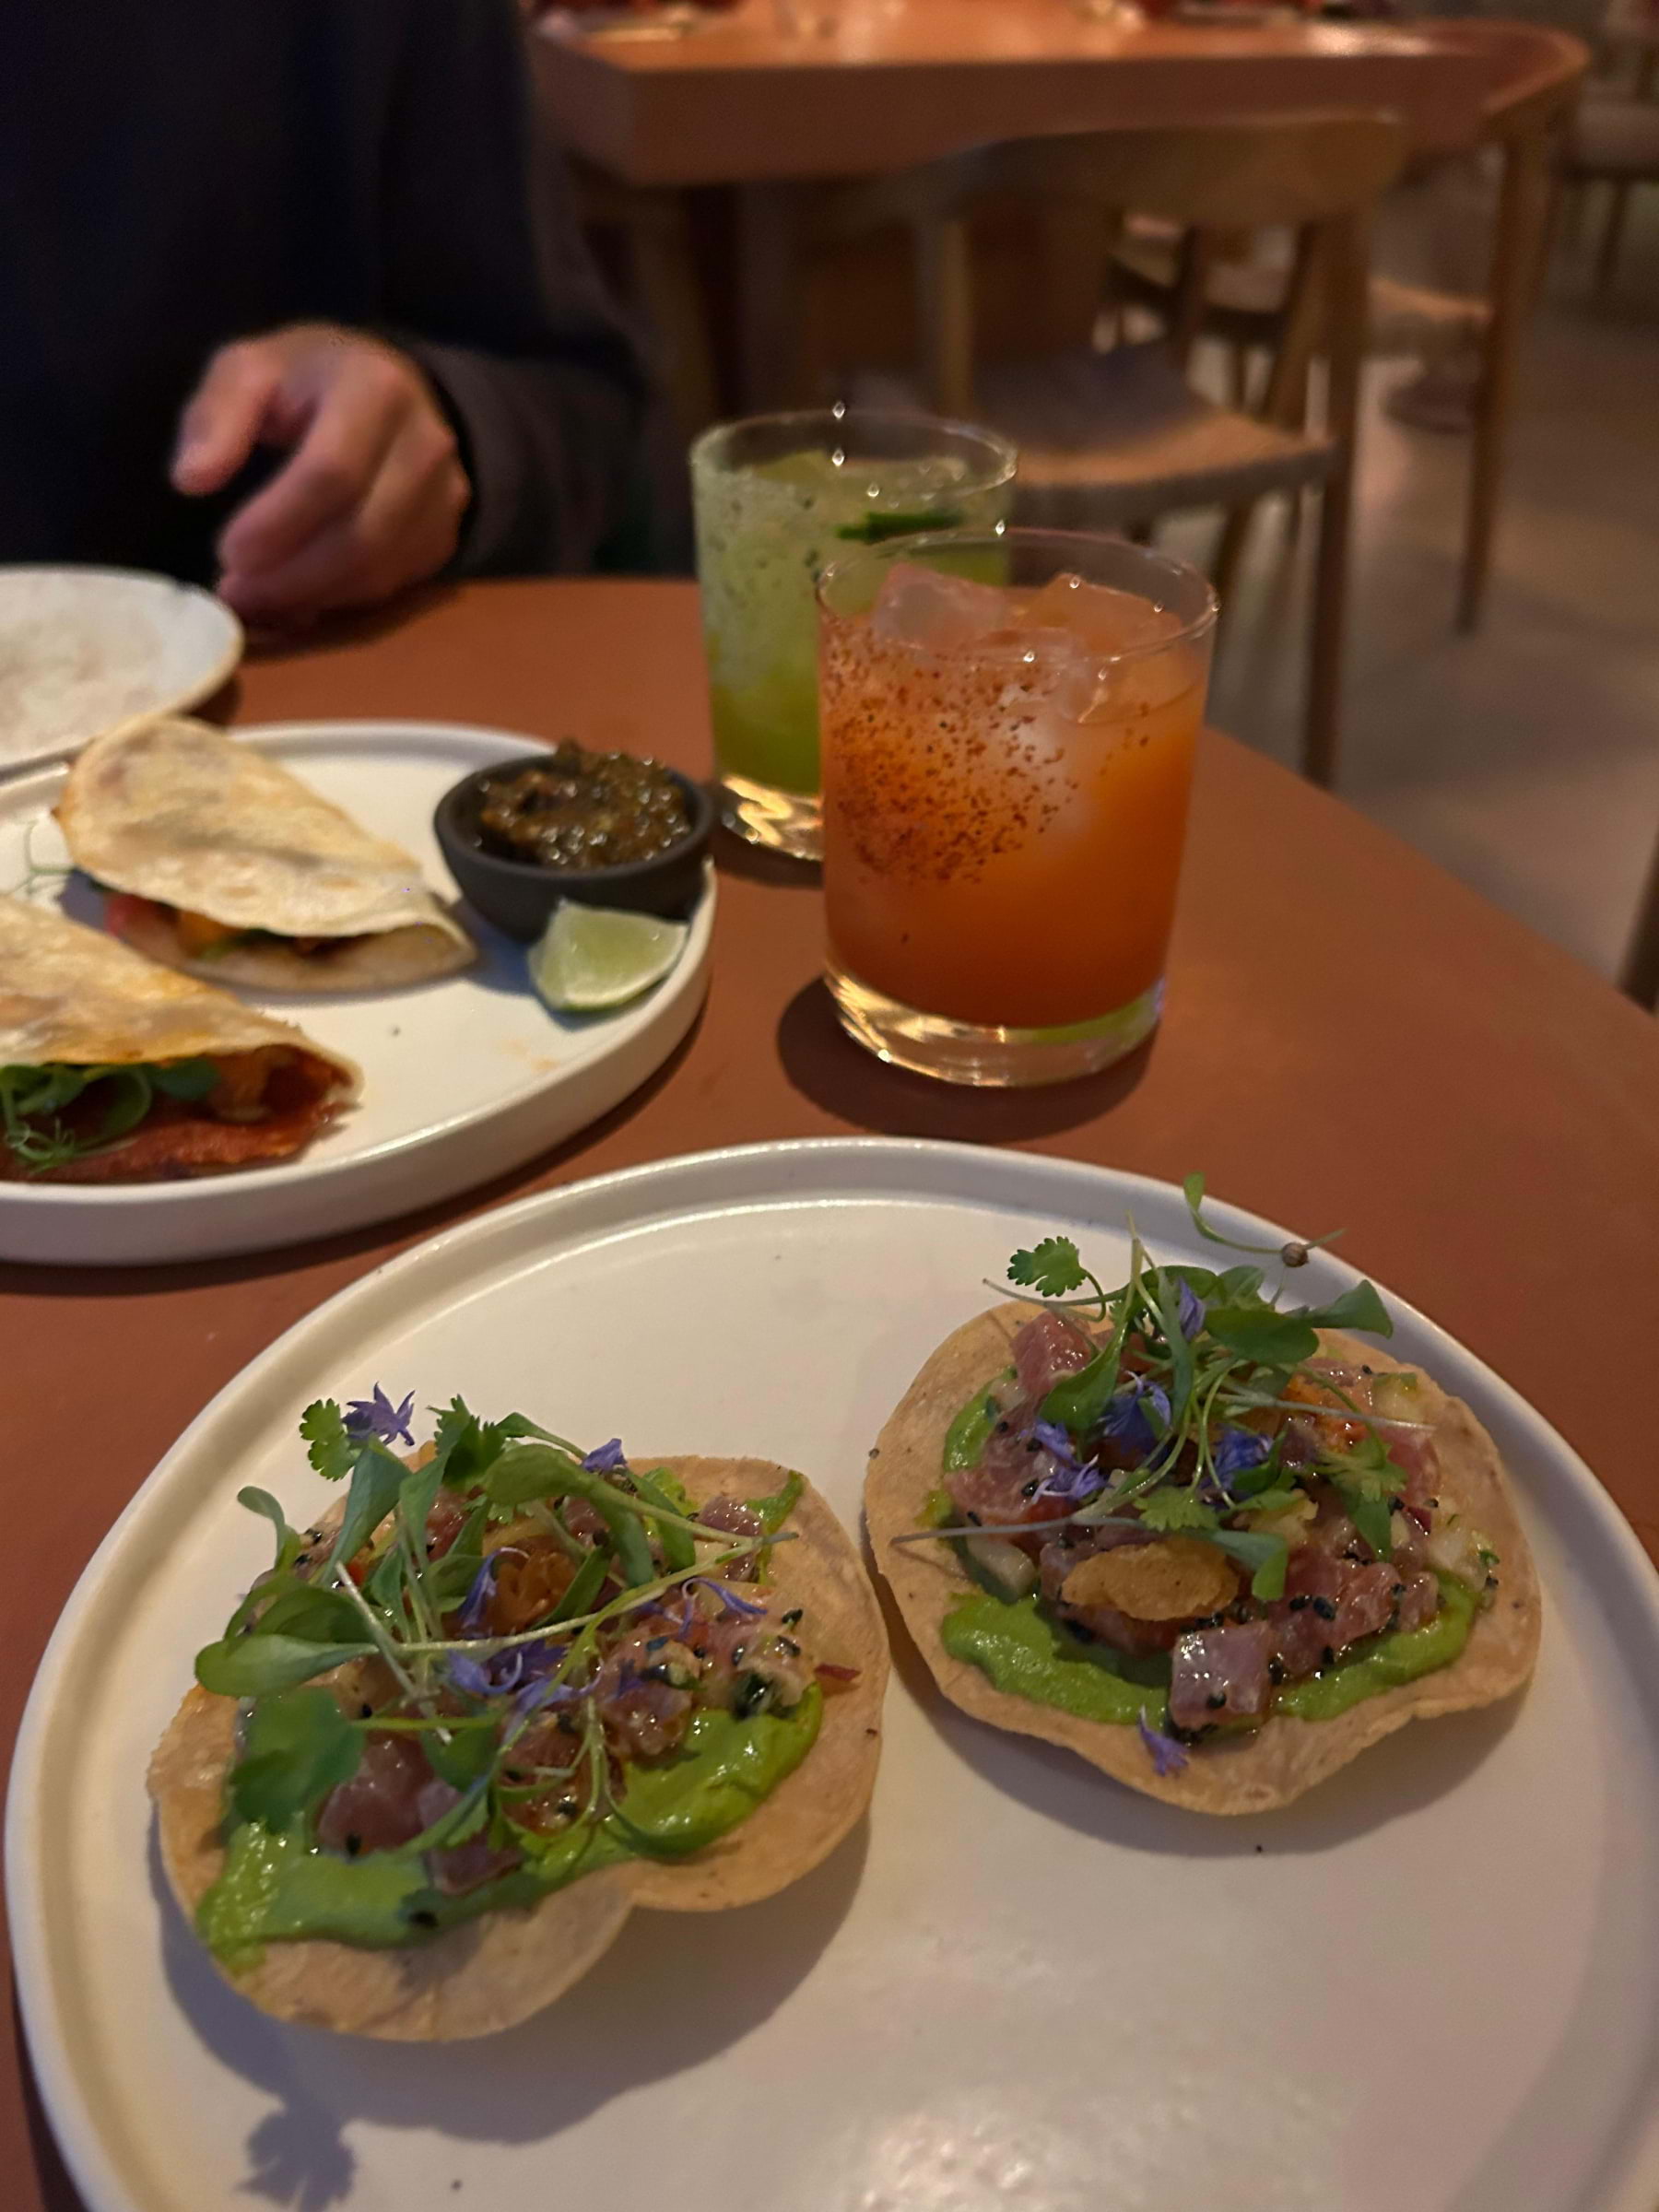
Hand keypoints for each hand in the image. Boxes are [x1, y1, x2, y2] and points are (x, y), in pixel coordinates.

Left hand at [171, 324, 470, 622]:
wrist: (395, 388)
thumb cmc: (308, 381)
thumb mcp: (251, 369)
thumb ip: (216, 415)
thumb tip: (191, 480)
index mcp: (376, 388)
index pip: (333, 471)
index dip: (278, 522)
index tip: (227, 552)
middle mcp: (425, 444)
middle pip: (363, 535)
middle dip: (292, 576)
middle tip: (235, 593)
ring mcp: (446, 495)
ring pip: (379, 570)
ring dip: (310, 596)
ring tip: (255, 600)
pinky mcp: (444, 534)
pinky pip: (390, 584)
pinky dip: (335, 600)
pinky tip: (293, 595)